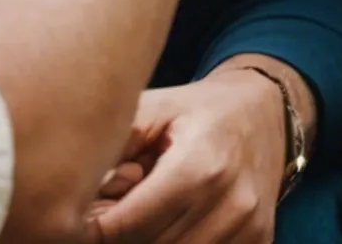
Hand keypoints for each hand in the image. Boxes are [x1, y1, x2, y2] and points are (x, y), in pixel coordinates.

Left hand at [88, 64, 300, 243]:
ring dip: (148, 242)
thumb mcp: (153, 109)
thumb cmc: (197, 111)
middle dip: (119, 237)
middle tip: (107, 215)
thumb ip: (115, 146)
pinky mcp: (260, 239)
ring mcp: (249, 225)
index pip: (129, 224)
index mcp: (199, 164)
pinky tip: (170, 224)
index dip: (95, 229)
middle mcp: (230, 201)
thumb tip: (77, 190)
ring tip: (139, 215)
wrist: (265, 112)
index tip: (79, 219)